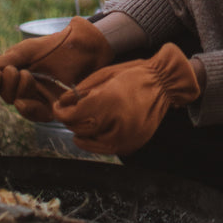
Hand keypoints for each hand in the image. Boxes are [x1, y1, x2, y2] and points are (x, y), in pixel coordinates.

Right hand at [0, 16, 112, 121]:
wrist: (84, 48)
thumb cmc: (56, 46)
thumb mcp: (29, 50)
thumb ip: (7, 60)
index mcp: (16, 73)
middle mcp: (25, 88)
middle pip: (7, 97)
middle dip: (9, 85)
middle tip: (19, 71)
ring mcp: (40, 98)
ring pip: (20, 107)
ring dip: (20, 94)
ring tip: (28, 77)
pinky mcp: (54, 107)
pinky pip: (38, 115)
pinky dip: (32, 110)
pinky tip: (30, 101)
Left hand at [52, 44, 202, 155]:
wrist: (164, 83)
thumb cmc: (136, 74)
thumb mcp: (106, 75)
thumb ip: (82, 91)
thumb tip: (63, 102)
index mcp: (110, 101)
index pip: (74, 116)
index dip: (61, 112)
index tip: (58, 107)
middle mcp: (118, 123)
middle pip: (80, 130)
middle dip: (72, 120)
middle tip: (71, 110)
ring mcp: (126, 137)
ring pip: (90, 142)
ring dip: (84, 131)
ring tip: (87, 117)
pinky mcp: (131, 144)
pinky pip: (105, 148)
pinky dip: (97, 139)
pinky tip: (98, 128)